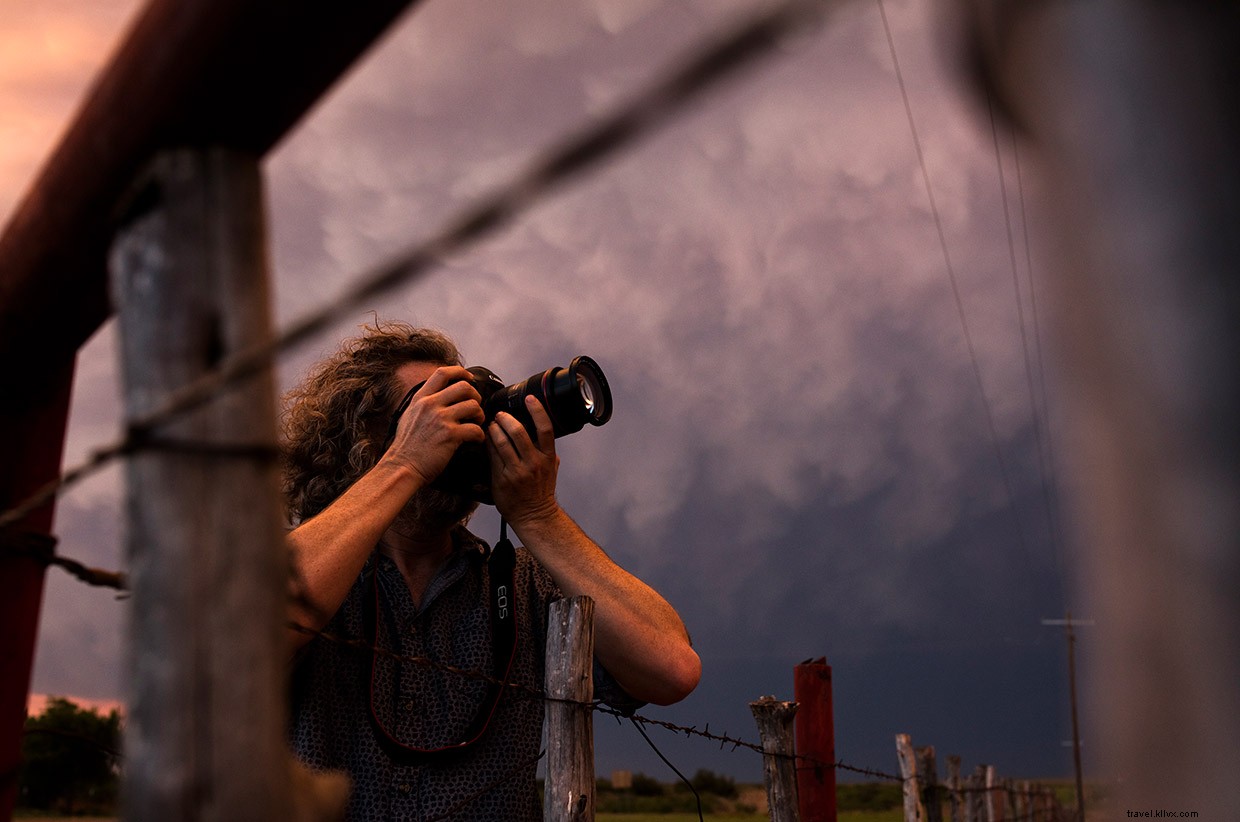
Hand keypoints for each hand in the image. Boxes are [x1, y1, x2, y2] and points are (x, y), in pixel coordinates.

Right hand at [385, 365, 484, 485]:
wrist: (402, 467)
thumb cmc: (406, 447)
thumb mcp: (409, 416)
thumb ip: (423, 404)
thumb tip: (438, 397)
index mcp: (420, 399)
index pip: (442, 373)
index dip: (460, 372)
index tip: (469, 377)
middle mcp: (430, 405)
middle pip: (464, 387)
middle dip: (475, 396)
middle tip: (475, 407)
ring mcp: (440, 419)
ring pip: (473, 406)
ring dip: (480, 415)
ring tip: (477, 423)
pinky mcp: (450, 435)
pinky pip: (475, 429)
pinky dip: (480, 435)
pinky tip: (476, 439)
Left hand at [487, 395, 560, 525]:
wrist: (533, 515)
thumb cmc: (541, 491)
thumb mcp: (552, 468)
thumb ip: (548, 450)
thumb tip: (545, 432)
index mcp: (548, 457)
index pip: (545, 428)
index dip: (537, 410)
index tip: (530, 398)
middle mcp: (533, 462)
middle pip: (518, 432)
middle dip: (506, 419)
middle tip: (500, 414)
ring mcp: (517, 471)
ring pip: (502, 442)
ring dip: (494, 429)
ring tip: (491, 425)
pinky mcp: (502, 479)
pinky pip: (492, 456)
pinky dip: (488, 444)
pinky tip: (486, 440)